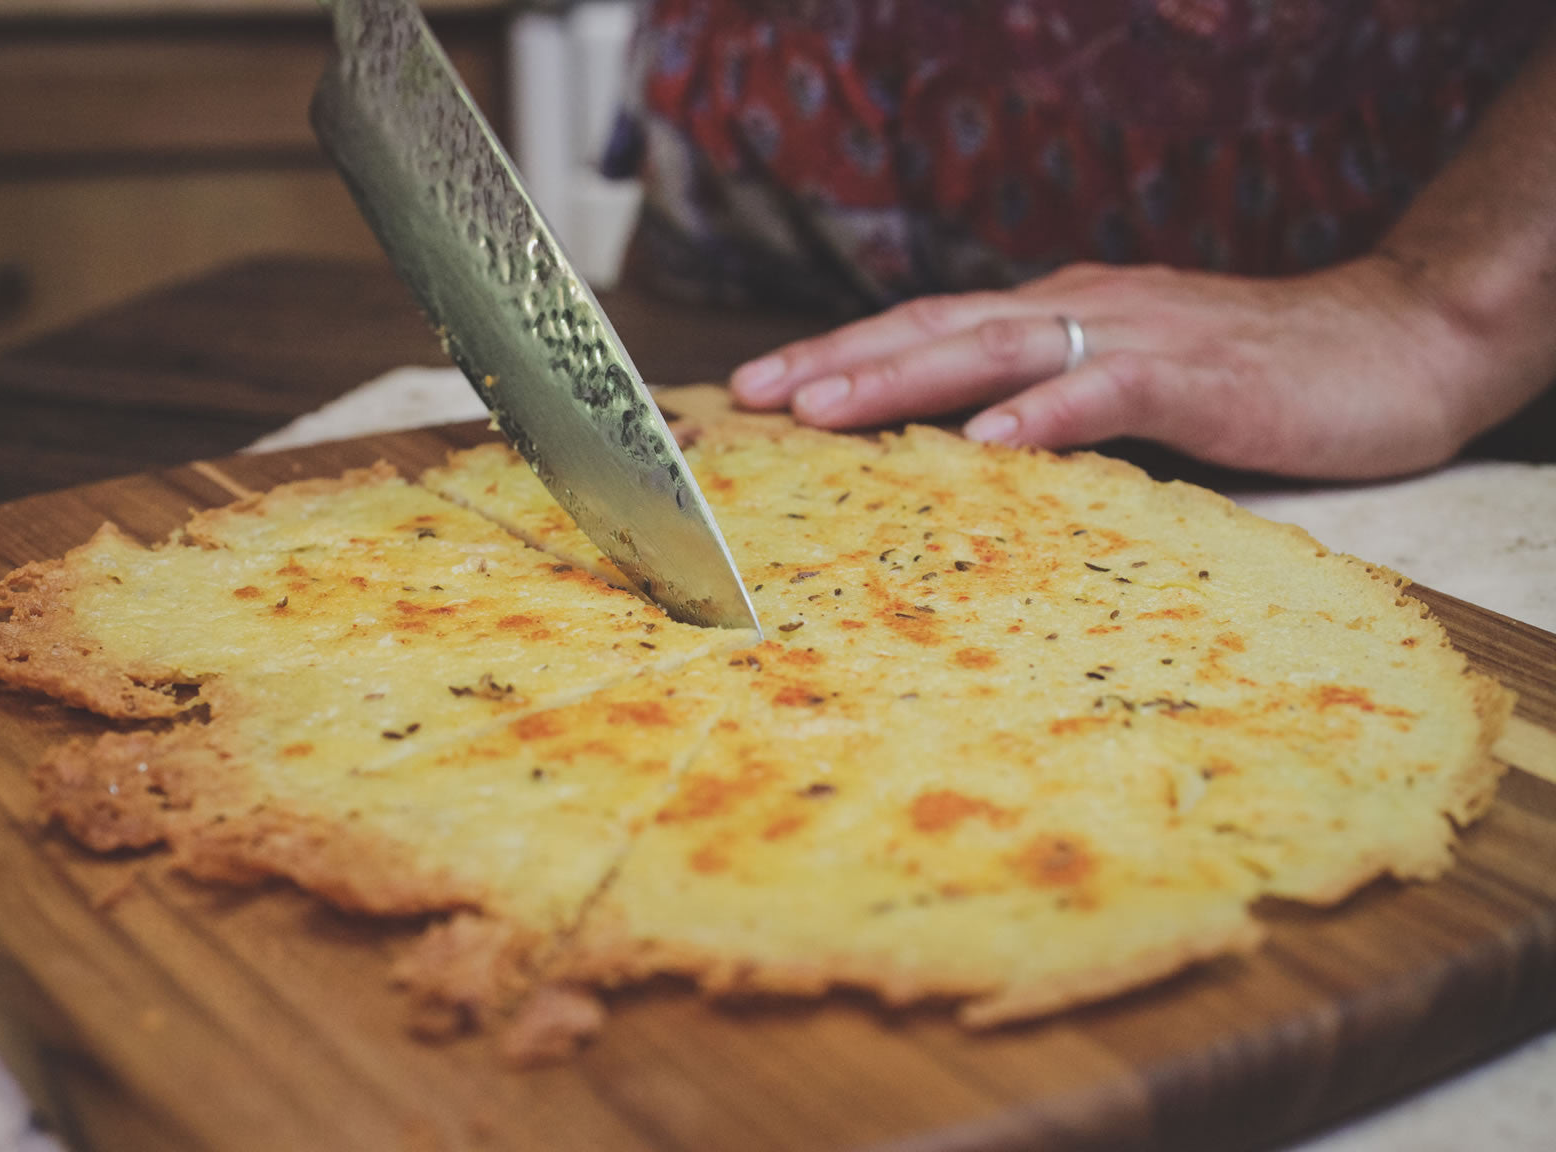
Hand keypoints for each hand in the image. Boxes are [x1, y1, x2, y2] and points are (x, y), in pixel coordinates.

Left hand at [727, 256, 1508, 479]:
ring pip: (996, 347)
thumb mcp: (1129, 379)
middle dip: (837, 360)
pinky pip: (1107, 390)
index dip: (843, 352)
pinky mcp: (1196, 376)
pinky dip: (1042, 413)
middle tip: (753, 394)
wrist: (1391, 344)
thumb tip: (963, 450)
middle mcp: (1080, 309)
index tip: (762, 387)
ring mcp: (1135, 335)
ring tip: (822, 408)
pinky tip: (986, 441)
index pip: (930, 326)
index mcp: (1059, 312)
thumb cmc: (1253, 376)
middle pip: (935, 326)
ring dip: (902, 376)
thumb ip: (1052, 401)